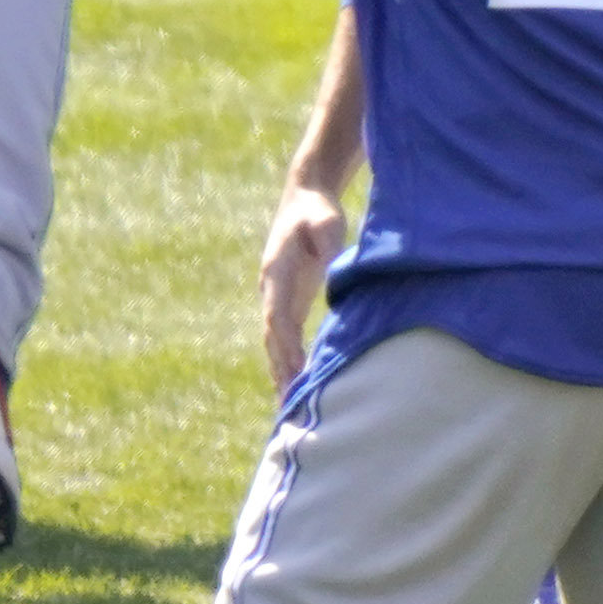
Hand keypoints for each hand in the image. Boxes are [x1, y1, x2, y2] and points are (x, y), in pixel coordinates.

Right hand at [256, 179, 342, 392]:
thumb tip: (331, 271)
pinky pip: (284, 336)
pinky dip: (286, 360)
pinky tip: (293, 384)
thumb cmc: (318, 210)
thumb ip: (327, 245)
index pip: (278, 314)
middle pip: (272, 335)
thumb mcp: (326, 223)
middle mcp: (271, 288)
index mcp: (277, 271)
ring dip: (280, 370)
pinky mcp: (289, 300)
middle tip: (289, 401)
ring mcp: (277, 296)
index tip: (295, 367)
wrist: (304, 198)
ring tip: (287, 405)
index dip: (286, 343)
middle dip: (280, 367)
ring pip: (275, 340)